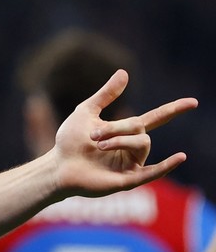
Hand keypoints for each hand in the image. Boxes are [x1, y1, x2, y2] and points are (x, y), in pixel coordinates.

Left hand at [51, 69, 196, 198]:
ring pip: (142, 144)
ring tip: (97, 145)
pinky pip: (153, 172)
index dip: (174, 109)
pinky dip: (167, 165)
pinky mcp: (128, 179)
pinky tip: (180, 157)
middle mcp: (132, 148)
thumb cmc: (70, 141)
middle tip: (92, 136)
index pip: (155, 118)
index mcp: (125, 132)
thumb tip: (124, 72)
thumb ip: (106, 95)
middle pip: (140, 129)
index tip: (193, 102)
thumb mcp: (86, 112)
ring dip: (119, 141)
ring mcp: (132, 164)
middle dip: (117, 128)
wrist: (58, 165)